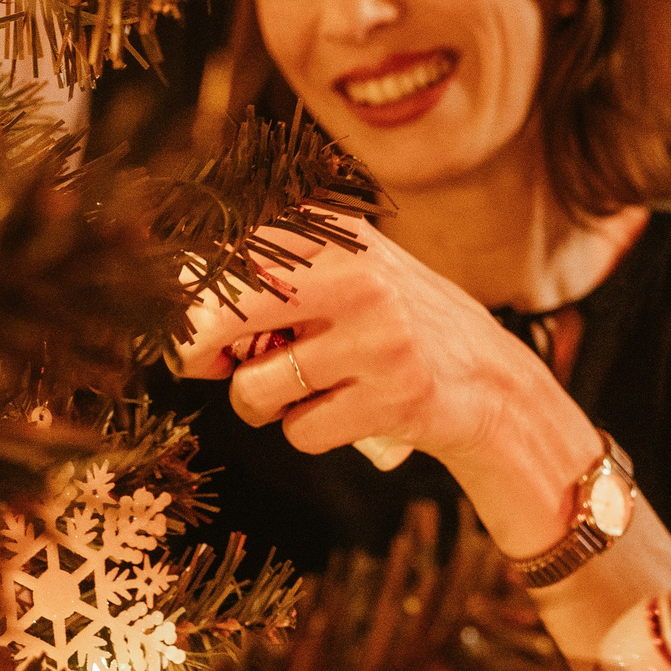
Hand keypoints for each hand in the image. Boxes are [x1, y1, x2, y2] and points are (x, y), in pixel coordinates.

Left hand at [169, 215, 575, 472]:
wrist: (491, 381)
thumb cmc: (397, 328)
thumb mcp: (350, 274)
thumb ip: (277, 276)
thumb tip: (180, 314)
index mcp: (339, 237)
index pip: (229, 255)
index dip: (189, 299)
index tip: (183, 325)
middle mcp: (357, 277)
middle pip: (224, 313)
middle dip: (195, 349)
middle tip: (201, 366)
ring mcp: (377, 339)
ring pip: (256, 388)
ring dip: (260, 405)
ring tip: (296, 396)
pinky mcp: (392, 397)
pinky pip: (299, 432)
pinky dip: (307, 432)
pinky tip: (342, 414)